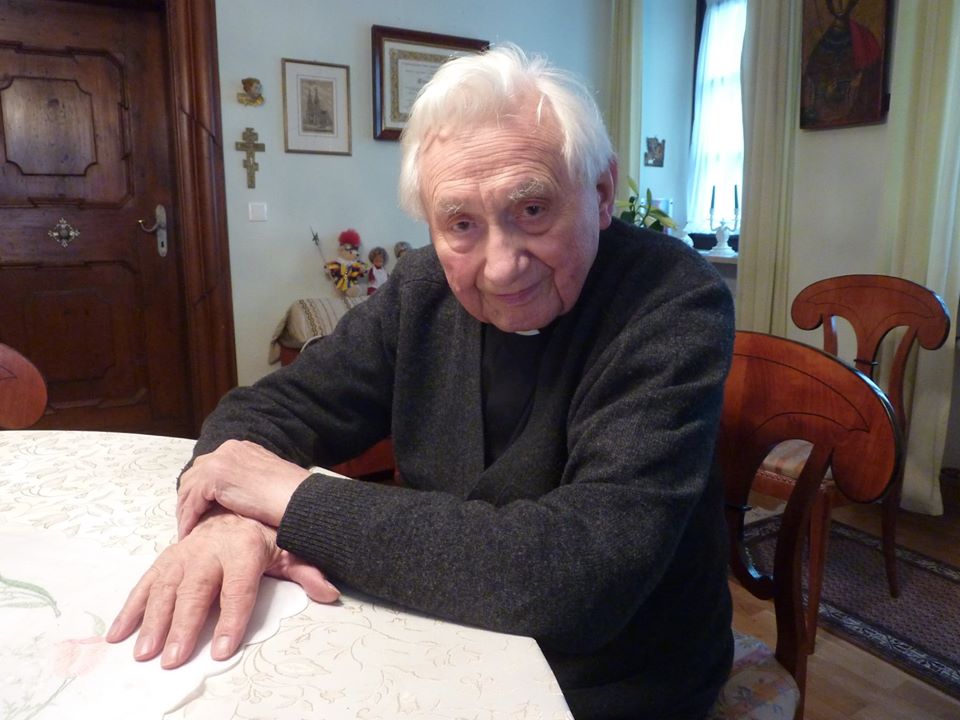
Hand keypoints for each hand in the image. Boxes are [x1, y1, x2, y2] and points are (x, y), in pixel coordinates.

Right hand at [106, 511, 338, 668]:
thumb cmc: (262, 536)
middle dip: (183, 626)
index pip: (239, 589)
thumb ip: (305, 571)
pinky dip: (130, 609)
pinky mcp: (166, 559)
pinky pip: (145, 584)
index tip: (221, 649)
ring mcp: (184, 554)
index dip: (232, 619)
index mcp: (243, 549)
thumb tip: (329, 591)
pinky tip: (119, 634)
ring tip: (144, 652)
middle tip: (173, 658)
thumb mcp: (287, 550)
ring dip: (152, 622)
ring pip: (166, 588)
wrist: (235, 506)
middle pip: (196, 591)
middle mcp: (210, 550)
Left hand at [176, 439, 309, 538]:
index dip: (200, 490)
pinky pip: (192, 501)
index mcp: (240, 449)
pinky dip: (188, 518)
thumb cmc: (289, 496)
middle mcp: (228, 449)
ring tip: (186, 531)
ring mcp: (220, 461)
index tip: (198, 509)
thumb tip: (234, 496)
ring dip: (186, 510)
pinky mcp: (215, 476)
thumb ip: (246, 481)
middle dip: (188, 498)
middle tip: (187, 520)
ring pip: (189, 488)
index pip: (209, 467)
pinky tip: (189, 533)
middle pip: (194, 474)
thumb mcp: (264, 480)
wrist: (298, 499)